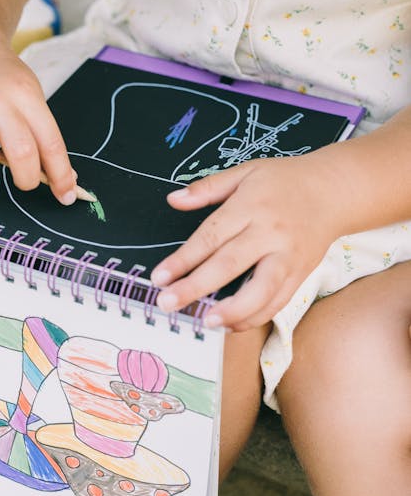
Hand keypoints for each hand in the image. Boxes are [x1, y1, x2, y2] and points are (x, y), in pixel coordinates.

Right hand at [0, 39, 77, 204]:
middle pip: (19, 147)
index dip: (60, 174)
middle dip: (27, 178)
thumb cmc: (3, 81)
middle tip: (26, 181)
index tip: (66, 194)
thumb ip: (43, 135)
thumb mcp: (30, 96)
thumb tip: (62, 178)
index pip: (49, 140)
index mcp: (23, 92)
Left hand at [150, 152, 342, 330]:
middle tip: (167, 303)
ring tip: (206, 321)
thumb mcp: (246, 171)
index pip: (211, 236)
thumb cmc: (285, 180)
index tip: (159, 277)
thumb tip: (173, 200)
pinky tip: (231, 324)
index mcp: (251, 206)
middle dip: (196, 287)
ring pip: (261, 290)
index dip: (183, 259)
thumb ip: (208, 187)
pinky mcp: (301, 274)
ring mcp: (288, 257)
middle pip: (229, 265)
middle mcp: (270, 233)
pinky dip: (255, 317)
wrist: (335, 190)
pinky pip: (278, 301)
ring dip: (232, 310)